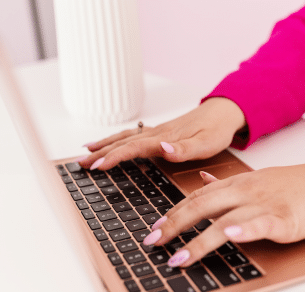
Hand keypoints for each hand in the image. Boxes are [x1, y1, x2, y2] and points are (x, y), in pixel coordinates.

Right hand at [78, 97, 245, 170]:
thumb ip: (184, 149)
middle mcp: (157, 133)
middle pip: (123, 142)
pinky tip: (110, 142)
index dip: (114, 157)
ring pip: (125, 137)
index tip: (97, 165)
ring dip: (104, 145)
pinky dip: (117, 139)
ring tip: (86, 152)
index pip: (134, 147)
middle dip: (101, 152)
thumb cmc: (216, 130)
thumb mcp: (206, 144)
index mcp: (165, 138)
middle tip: (81, 163)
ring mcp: (157, 132)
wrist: (222, 112)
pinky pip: (133, 135)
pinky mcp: (160, 132)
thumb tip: (162, 149)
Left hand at [143, 163, 304, 266]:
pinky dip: (245, 230)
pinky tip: (230, 237)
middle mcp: (243, 193)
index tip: (156, 226)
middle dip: (174, 225)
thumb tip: (202, 181)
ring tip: (179, 257)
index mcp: (236, 184)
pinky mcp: (284, 219)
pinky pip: (261, 224)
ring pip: (224, 220)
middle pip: (202, 206)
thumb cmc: (289, 185)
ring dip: (199, 239)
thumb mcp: (253, 179)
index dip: (174, 212)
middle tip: (154, 241)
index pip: (197, 197)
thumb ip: (225, 184)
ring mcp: (262, 205)